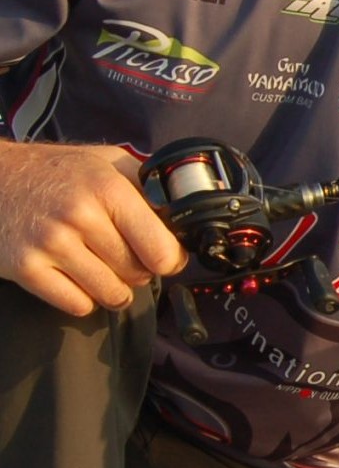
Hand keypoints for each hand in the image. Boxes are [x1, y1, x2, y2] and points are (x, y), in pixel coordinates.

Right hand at [0, 141, 186, 314]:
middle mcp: (79, 216)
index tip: (166, 259)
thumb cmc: (54, 172)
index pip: (160, 248)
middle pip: (137, 273)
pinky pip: (77, 305)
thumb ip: (147, 187)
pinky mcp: (25, 268)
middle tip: (126, 259)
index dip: (171, 260)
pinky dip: (83, 299)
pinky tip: (77, 278)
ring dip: (114, 289)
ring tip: (104, 270)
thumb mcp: (106, 162)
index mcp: (107, 188)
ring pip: (111, 294)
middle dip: (139, 271)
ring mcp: (50, 244)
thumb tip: (184, 217)